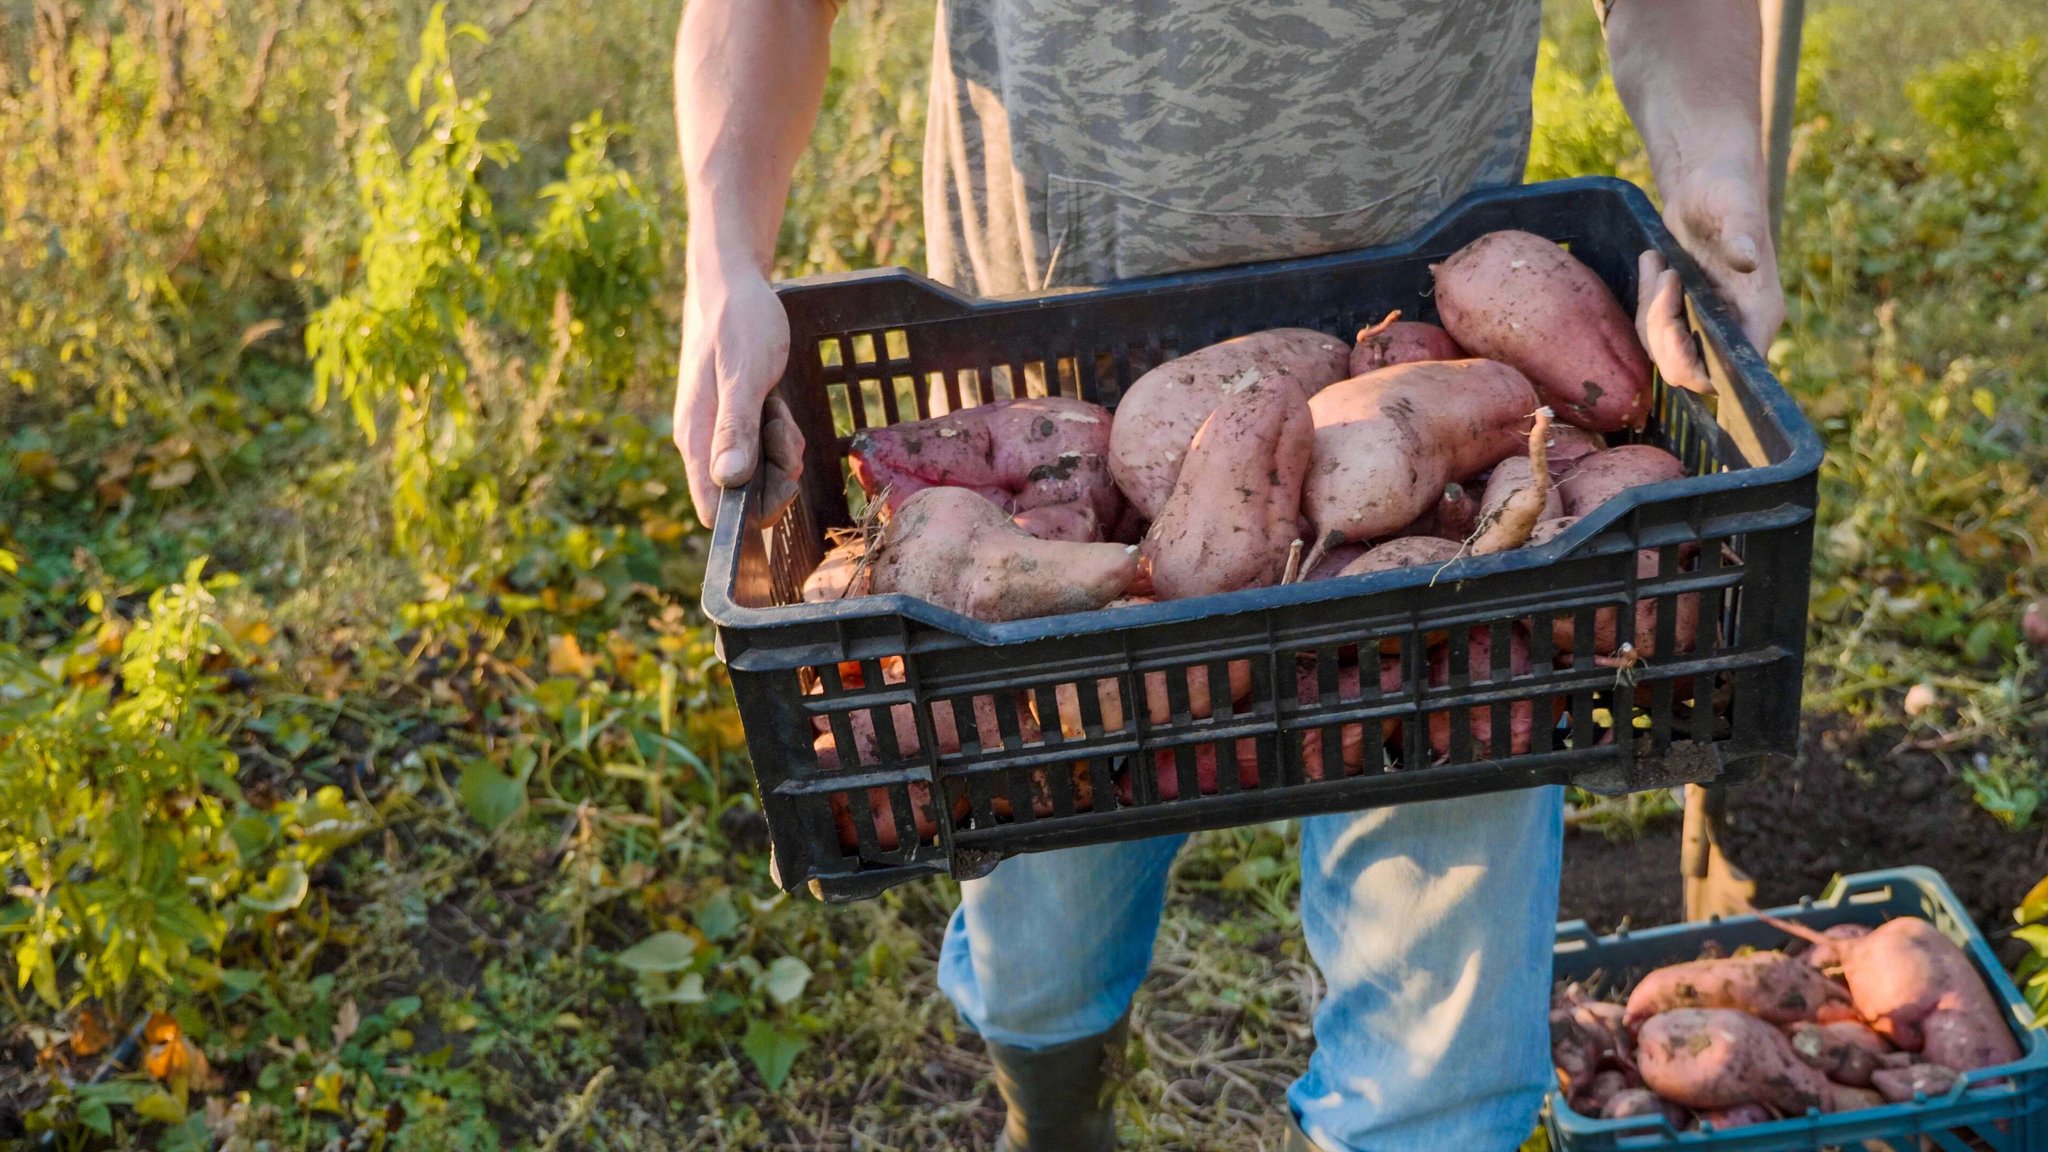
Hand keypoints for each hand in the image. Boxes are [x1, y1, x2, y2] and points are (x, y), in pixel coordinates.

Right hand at [675, 263, 803, 528]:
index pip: (713, 508)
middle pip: (745, 497)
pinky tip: (777, 404)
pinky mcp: (738, 421)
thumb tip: (728, 481)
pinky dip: (780, 432)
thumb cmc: (737, 322)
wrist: (733, 284)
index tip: (780, 480)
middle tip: (781, 429)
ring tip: (776, 408)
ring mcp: (720, 432)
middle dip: (776, 474)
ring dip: (781, 449)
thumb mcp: (743, 374)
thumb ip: (735, 427)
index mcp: (694, 438)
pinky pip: (766, 448)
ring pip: (760, 472)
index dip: (751, 511)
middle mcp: (703, 443)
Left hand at [1635, 166, 1785, 393]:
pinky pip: (1654, 332)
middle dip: (1662, 335)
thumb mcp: (1734, 207)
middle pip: (1690, 371)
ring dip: (1649, 313)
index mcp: (1759, 313)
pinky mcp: (1685, 315)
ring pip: (1665, 352)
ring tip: (1658, 263)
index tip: (1672, 329)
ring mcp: (1709, 323)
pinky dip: (1644, 303)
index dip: (1697, 365)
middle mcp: (1738, 326)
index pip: (1732, 368)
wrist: (1707, 185)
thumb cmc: (1728, 190)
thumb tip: (1747, 261)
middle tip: (1662, 279)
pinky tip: (1652, 263)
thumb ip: (1742, 234)